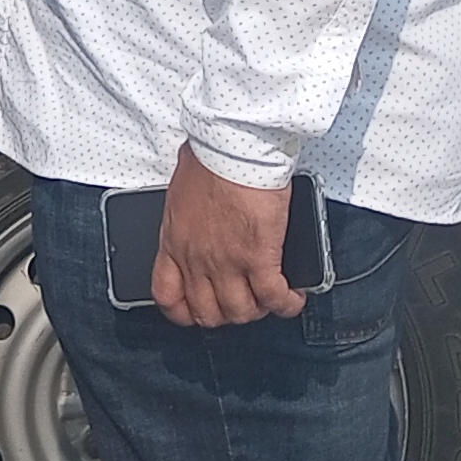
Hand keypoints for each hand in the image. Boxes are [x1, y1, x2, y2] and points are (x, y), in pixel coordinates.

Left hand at [151, 141, 303, 327]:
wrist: (232, 147)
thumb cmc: (209, 157)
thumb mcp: (181, 191)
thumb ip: (187, 213)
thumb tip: (197, 208)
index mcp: (174, 242)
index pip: (167, 296)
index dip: (184, 312)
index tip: (197, 310)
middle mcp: (197, 260)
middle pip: (208, 313)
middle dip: (227, 313)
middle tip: (243, 301)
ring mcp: (227, 263)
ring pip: (241, 311)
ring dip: (258, 309)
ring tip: (270, 298)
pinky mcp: (259, 258)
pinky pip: (274, 297)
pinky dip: (286, 303)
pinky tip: (293, 297)